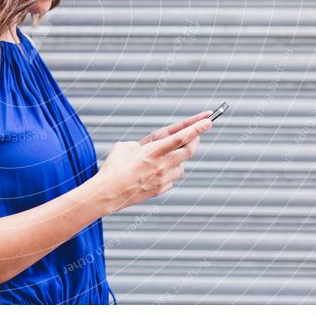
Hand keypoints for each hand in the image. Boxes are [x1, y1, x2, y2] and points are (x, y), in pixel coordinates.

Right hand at [93, 113, 212, 213]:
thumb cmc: (112, 168)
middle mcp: (162, 165)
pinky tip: (157, 172)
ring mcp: (163, 179)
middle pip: (189, 150)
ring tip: (166, 156)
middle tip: (196, 135)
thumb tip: (150, 148)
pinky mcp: (161, 189)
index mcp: (153, 151)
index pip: (181, 136)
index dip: (197, 127)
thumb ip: (141, 144)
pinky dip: (169, 172)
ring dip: (179, 158)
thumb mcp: (124, 147)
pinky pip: (172, 178)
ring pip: (182, 166)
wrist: (107, 194)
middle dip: (195, 140)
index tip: (208, 120)